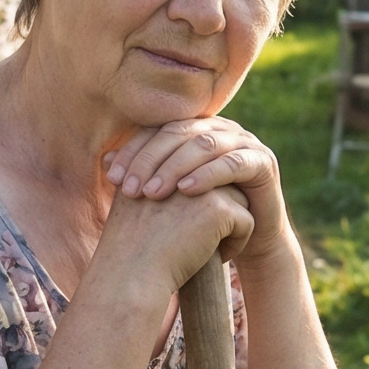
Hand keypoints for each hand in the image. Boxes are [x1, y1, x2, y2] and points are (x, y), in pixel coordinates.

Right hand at [96, 174, 255, 296]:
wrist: (130, 275)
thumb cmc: (130, 249)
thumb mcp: (135, 206)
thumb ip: (155, 185)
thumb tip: (179, 181)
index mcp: (162, 161)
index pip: (197, 172)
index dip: (197, 202)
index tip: (181, 228)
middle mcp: (182, 165)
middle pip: (219, 181)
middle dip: (217, 210)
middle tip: (197, 240)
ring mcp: (201, 183)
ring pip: (238, 198)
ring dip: (230, 224)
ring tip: (207, 248)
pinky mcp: (219, 207)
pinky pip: (247, 221)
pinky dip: (237, 243)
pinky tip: (216, 258)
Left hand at [104, 118, 286, 263]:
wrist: (251, 239)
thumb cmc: (205, 217)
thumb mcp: (172, 196)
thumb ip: (145, 174)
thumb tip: (105, 160)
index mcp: (196, 129)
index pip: (159, 130)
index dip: (134, 150)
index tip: (112, 177)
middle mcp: (220, 129)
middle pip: (179, 134)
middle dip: (150, 160)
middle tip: (130, 188)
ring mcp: (245, 142)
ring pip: (204, 145)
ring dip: (175, 167)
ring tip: (153, 192)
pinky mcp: (263, 162)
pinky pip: (233, 162)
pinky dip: (208, 175)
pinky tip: (187, 191)